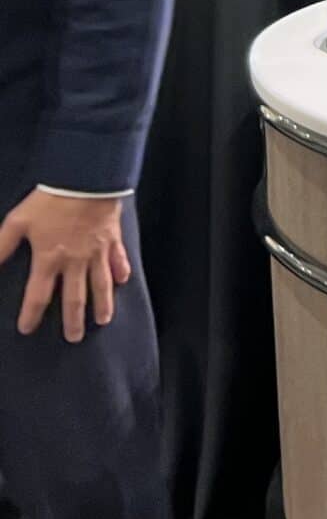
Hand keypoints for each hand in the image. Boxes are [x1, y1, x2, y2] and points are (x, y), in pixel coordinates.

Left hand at [0, 189, 130, 340]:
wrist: (87, 180)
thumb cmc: (50, 201)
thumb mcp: (18, 222)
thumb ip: (1, 246)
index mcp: (49, 259)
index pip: (38, 295)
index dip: (31, 314)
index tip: (27, 329)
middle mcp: (75, 262)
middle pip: (74, 297)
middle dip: (73, 320)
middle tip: (74, 337)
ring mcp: (97, 252)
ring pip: (101, 285)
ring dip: (102, 304)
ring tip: (103, 320)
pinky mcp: (112, 240)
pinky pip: (118, 260)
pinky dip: (121, 271)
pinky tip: (123, 281)